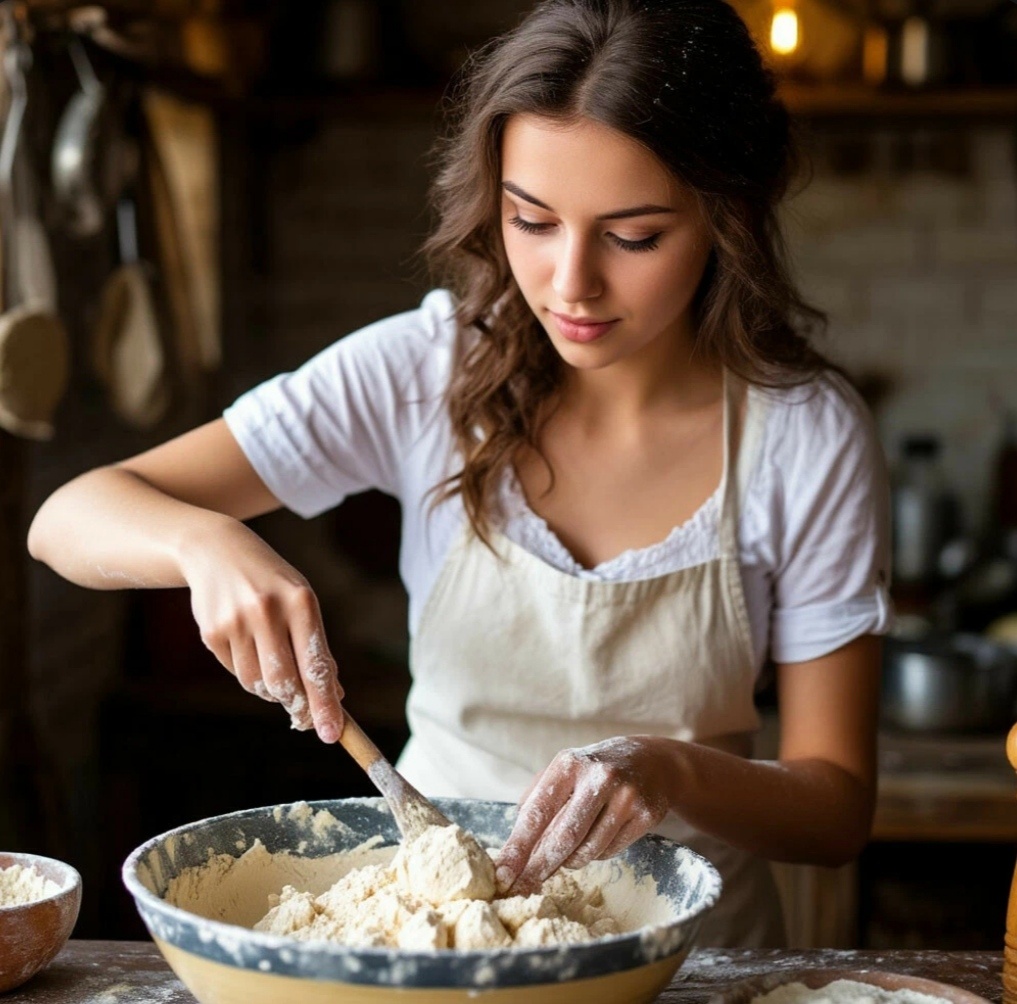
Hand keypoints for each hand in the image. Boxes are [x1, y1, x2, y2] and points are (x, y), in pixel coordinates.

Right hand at [178, 515, 344, 742]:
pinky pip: (237, 673)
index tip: (332, 734)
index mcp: (300, 601)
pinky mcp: (211, 633)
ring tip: (276, 667)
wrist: (217, 551)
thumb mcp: (301, 602)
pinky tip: (250, 648)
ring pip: (258, 684)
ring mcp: (236, 622)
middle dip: (298, 706)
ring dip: (272, 690)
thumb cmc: (272, 583)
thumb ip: (316, 649)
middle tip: (305, 718)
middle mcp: (267, 611)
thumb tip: (335, 698)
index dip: (324, 703)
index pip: (315, 664)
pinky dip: (249, 673)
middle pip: (284, 682)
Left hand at [494, 736, 672, 894]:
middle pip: (563, 837)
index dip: (518, 847)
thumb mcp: (563, 772)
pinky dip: (596, 853)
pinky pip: (609, 852)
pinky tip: (599, 834)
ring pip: (587, 851)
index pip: (538, 812)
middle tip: (522, 888)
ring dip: (570, 860)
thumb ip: (536, 801)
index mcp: (569, 764)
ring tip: (571, 845)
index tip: (502, 874)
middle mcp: (599, 777)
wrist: (651, 761)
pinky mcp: (645, 815)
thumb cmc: (593, 771)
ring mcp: (626, 796)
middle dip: (539, 867)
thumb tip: (513, 848)